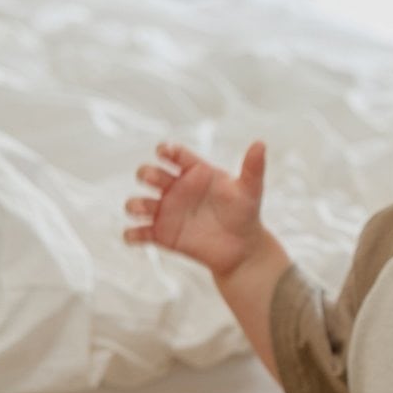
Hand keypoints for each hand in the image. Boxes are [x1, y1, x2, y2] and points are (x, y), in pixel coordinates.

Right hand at [123, 140, 267, 277]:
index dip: (165, 150)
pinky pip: (138, 234)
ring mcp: (166, 212)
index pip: (173, 154)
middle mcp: (175, 188)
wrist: (242, 248)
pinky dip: (132, 235)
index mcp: (194, 171)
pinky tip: (137, 236)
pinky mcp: (161, 235)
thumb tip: (260, 143)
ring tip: (146, 210)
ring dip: (135, 204)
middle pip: (149, 174)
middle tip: (157, 181)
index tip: (165, 152)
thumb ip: (252, 168)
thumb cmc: (245, 213)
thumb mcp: (250, 190)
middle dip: (146, 173)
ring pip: (138, 203)